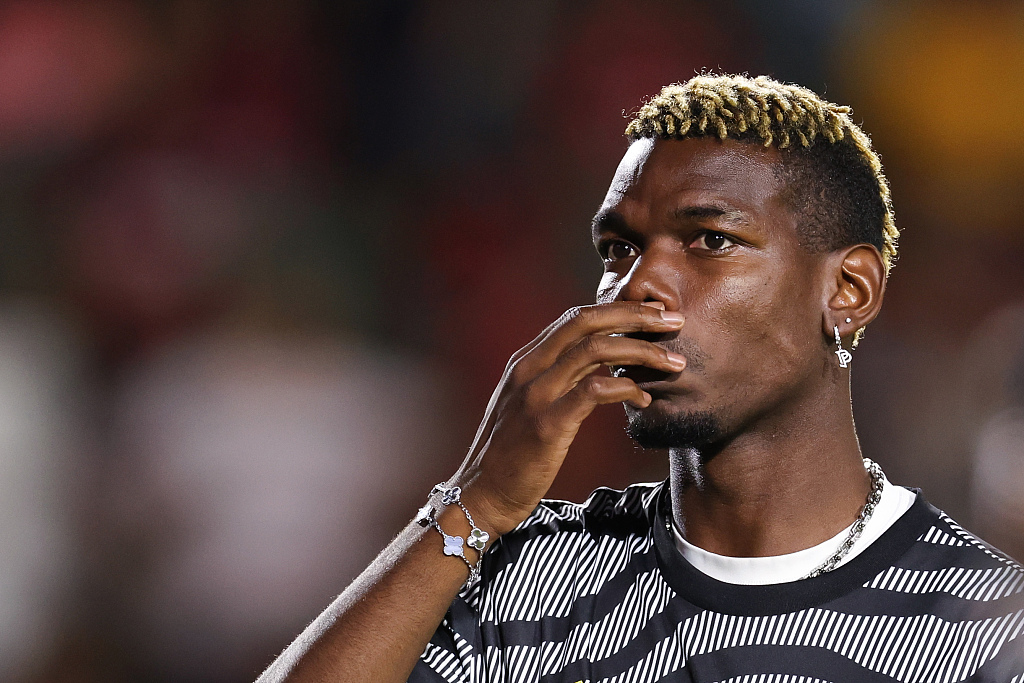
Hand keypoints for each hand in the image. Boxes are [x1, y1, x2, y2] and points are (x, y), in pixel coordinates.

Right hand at [451, 301, 685, 539]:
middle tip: (674, 320)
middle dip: (636, 316)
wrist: (481, 495)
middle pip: (587, 322)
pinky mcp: (547, 424)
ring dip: (642, 351)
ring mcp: (536, 394)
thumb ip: (557, 378)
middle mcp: (528, 368)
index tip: (653, 313)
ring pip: (596, 350)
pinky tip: (644, 398)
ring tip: (673, 362)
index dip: (618, 309)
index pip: (576, 317)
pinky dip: (626, 388)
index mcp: (526, 360)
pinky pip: (594, 391)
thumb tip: (597, 361)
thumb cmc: (510, 455)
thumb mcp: (528, 404)